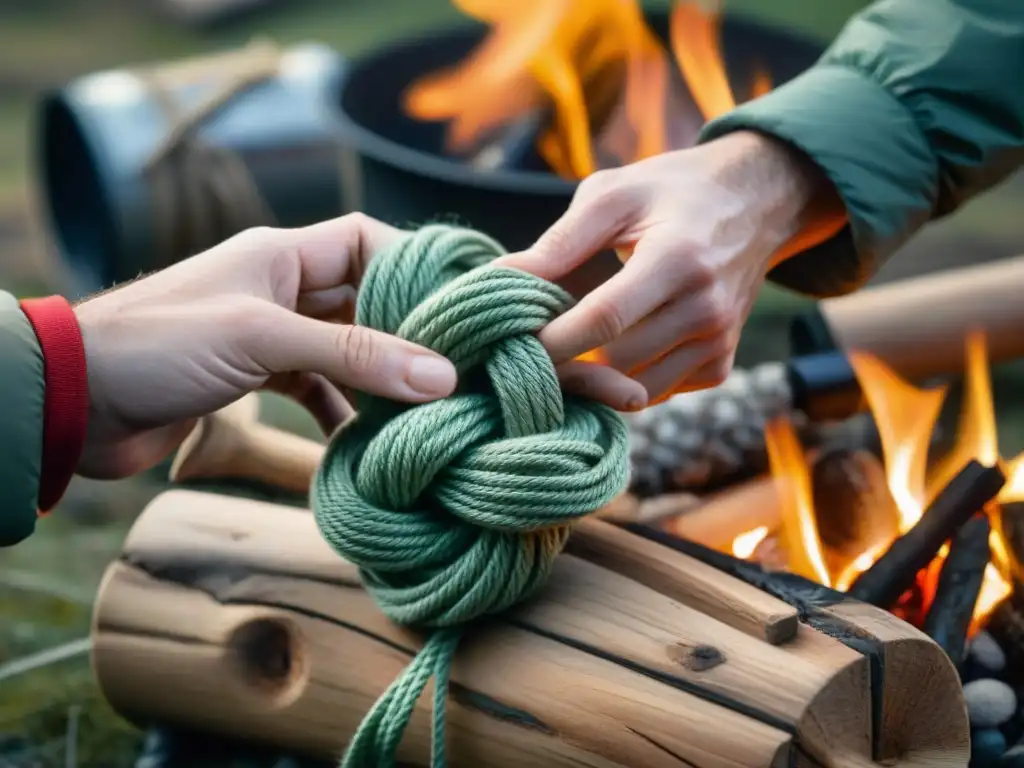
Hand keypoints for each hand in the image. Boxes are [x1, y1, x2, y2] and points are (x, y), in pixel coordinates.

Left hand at [74, 214, 457, 478]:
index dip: (414, 266)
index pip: (367, 241)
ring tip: (416, 409)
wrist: (74, 400)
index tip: (457, 305)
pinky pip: (315, 388)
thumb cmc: (157, 348)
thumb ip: (353, 357)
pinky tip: (360, 437)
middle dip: (406, 332)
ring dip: (376, 377)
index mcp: (281, 255)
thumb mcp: (263, 340)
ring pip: (343, 349)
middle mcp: (280, 289)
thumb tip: (440, 375)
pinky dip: (339, 410)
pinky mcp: (252, 378)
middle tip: (453, 367)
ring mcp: (267, 335)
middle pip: (364, 299)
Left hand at [495, 131, 842, 407]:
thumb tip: (496, 277)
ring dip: (596, 377)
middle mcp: (707, 307)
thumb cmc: (672, 191)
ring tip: (567, 348)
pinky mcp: (722, 363)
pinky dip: (629, 380)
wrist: (758, 201)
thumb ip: (558, 242)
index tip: (510, 342)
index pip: (604, 318)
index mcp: (678, 258)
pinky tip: (615, 349)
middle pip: (617, 360)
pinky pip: (660, 392)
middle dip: (567, 361)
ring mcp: (720, 340)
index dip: (552, 338)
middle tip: (528, 347)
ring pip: (637, 388)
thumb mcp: (614, 195)